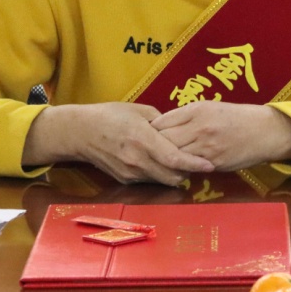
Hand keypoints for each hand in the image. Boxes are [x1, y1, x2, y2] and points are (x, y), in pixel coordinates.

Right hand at [24, 103, 214, 185]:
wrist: (80, 132)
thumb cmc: (111, 116)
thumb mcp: (139, 110)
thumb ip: (163, 122)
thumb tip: (181, 129)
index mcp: (142, 138)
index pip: (174, 157)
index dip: (194, 163)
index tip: (209, 165)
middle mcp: (137, 159)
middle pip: (172, 176)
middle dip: (188, 172)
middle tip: (198, 162)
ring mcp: (130, 172)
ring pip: (163, 181)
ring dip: (175, 175)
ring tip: (183, 163)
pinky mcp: (125, 179)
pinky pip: (150, 180)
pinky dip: (160, 175)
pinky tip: (162, 164)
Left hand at [151, 102, 290, 171]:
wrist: (264, 131)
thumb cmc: (237, 117)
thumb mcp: (210, 108)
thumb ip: (185, 116)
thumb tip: (159, 127)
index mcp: (196, 110)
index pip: (160, 123)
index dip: (150, 132)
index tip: (146, 137)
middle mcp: (199, 127)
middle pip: (163, 141)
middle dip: (154, 148)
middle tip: (149, 153)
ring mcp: (206, 146)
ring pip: (173, 157)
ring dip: (165, 162)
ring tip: (160, 163)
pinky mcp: (213, 163)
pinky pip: (189, 168)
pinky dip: (181, 169)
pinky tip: (179, 169)